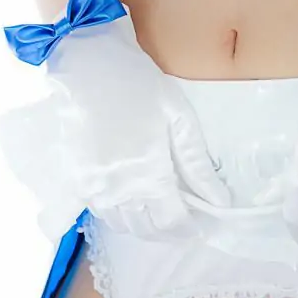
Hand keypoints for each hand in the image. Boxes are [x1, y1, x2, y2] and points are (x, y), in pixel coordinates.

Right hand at [0, 12, 224, 240]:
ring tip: (161, 208)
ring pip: (122, 225)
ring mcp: (93, 188)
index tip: (202, 224)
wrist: (89, 67)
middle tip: (185, 217)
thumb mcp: (179, 119)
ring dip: (144, 224)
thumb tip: (220, 201)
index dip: (189, 229)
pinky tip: (133, 198)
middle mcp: (118, 190)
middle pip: (147, 230)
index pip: (172, 223)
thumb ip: (198, 165)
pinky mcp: (77, 180)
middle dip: (169, 230)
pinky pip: (101, 212)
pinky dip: (120, 214)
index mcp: (148, 174)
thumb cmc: (139, 87)